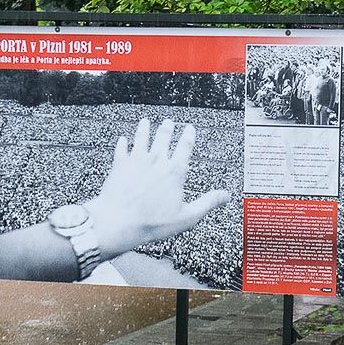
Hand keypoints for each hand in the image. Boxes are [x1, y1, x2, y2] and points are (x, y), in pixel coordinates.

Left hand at [86, 118, 230, 258]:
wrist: (119, 221)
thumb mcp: (187, 216)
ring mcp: (136, 161)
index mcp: (174, 172)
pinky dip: (123, 143)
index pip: (184, 147)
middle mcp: (156, 161)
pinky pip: (121, 150)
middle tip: (169, 122)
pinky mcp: (119, 166)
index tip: (189, 128)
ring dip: (144, 129)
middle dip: (167, 128)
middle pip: (163, 138)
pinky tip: (123, 139)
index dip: (188, 136)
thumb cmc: (152, 222)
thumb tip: (225, 195)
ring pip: (141, 138)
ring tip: (146, 122)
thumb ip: (207, 203)